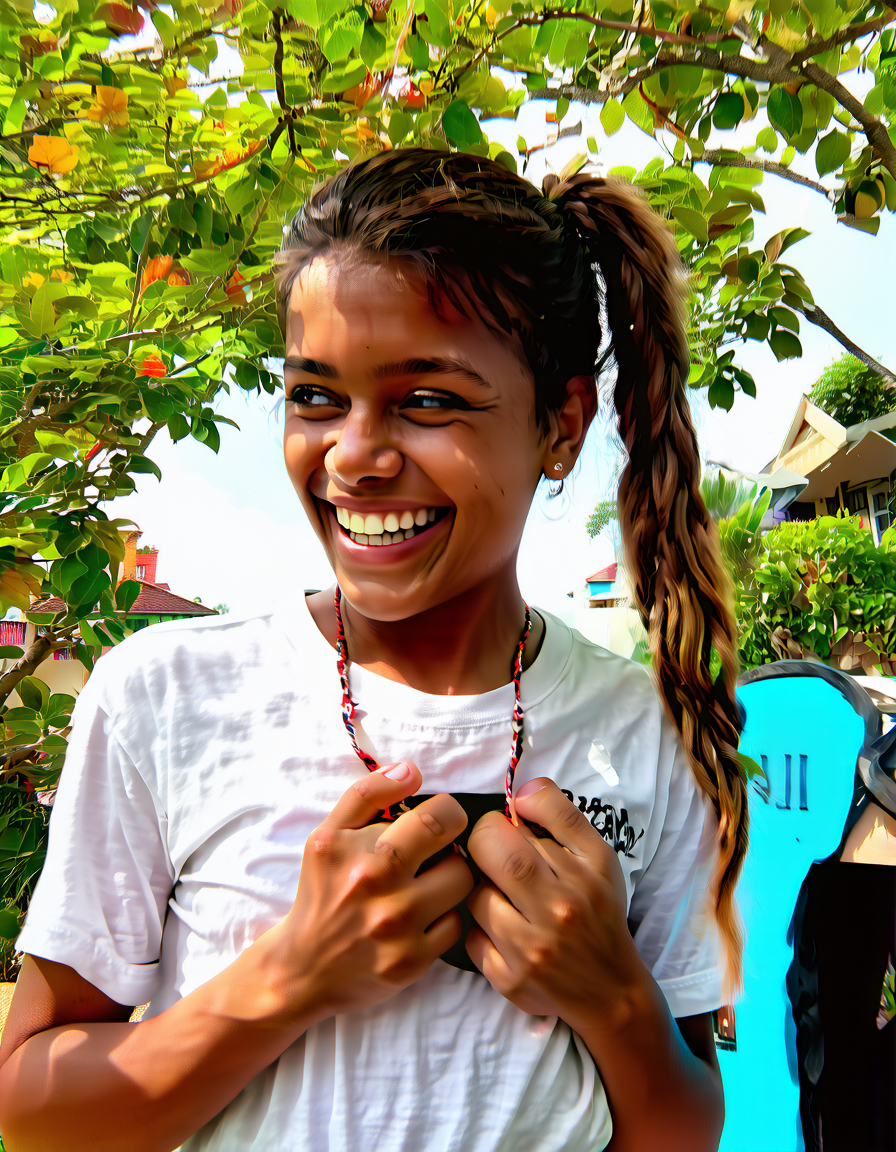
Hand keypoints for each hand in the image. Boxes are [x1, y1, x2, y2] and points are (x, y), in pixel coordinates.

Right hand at [269, 762, 473, 1022]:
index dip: (445, 812)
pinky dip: (443, 917)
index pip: (434, 815)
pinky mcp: (412, 962)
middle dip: (453, 841)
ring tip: (428, 881)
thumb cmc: (321, 892)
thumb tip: (412, 769)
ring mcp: (397, 928)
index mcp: (358, 850)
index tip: (436, 818)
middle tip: (438, 847)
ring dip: (450, 877)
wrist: (302, 968)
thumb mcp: (328, 835)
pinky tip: (422, 918)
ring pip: (461, 882)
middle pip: (455, 847)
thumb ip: (367, 795)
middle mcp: (377, 887)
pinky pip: (455, 924)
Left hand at [465, 778, 645, 1025]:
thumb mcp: (597, 857)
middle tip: (491, 852)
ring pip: (478, 896)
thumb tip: (520, 792)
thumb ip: (560, 815)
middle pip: (498, 852)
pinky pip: (472, 939)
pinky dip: (480, 932)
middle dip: (484, 843)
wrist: (610, 990)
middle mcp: (562, 909)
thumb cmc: (597, 913)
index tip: (509, 825)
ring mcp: (533, 949)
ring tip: (505, 898)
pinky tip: (503, 934)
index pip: (532, 818)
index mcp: (585, 872)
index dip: (508, 815)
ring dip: (484, 891)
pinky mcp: (510, 980)